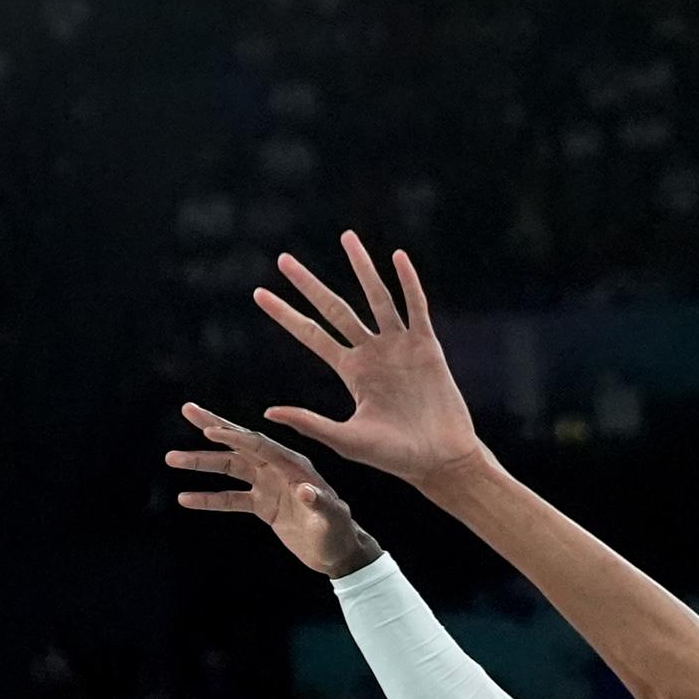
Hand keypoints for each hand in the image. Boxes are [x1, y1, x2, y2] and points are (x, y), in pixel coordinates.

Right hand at [168, 402, 382, 577]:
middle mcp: (279, 469)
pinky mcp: (263, 504)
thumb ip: (320, 504)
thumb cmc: (339, 533)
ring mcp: (269, 486)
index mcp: (295, 466)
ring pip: (230, 468)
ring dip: (202, 462)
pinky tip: (185, 497)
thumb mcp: (331, 519)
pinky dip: (208, 498)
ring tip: (172, 457)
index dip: (236, 437)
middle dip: (214, 427)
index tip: (210, 430)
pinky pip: (230, 498)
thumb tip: (305, 490)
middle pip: (241, 444)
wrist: (338, 552)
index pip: (261, 446)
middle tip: (188, 410)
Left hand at [253, 233, 486, 487]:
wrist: (440, 460)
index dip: (285, 315)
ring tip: (346, 237)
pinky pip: (416, 308)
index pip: (311, 335)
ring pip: (377, 298)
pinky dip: (408, 282)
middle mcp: (372, 353)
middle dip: (309, 285)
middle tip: (283, 260)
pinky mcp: (428, 347)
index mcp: (351, 372)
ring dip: (362, 268)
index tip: (259, 294)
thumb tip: (269, 411)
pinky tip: (397, 258)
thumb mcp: (346, 440)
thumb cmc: (395, 457)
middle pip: (335, 309)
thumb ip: (310, 423)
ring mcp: (401, 347)